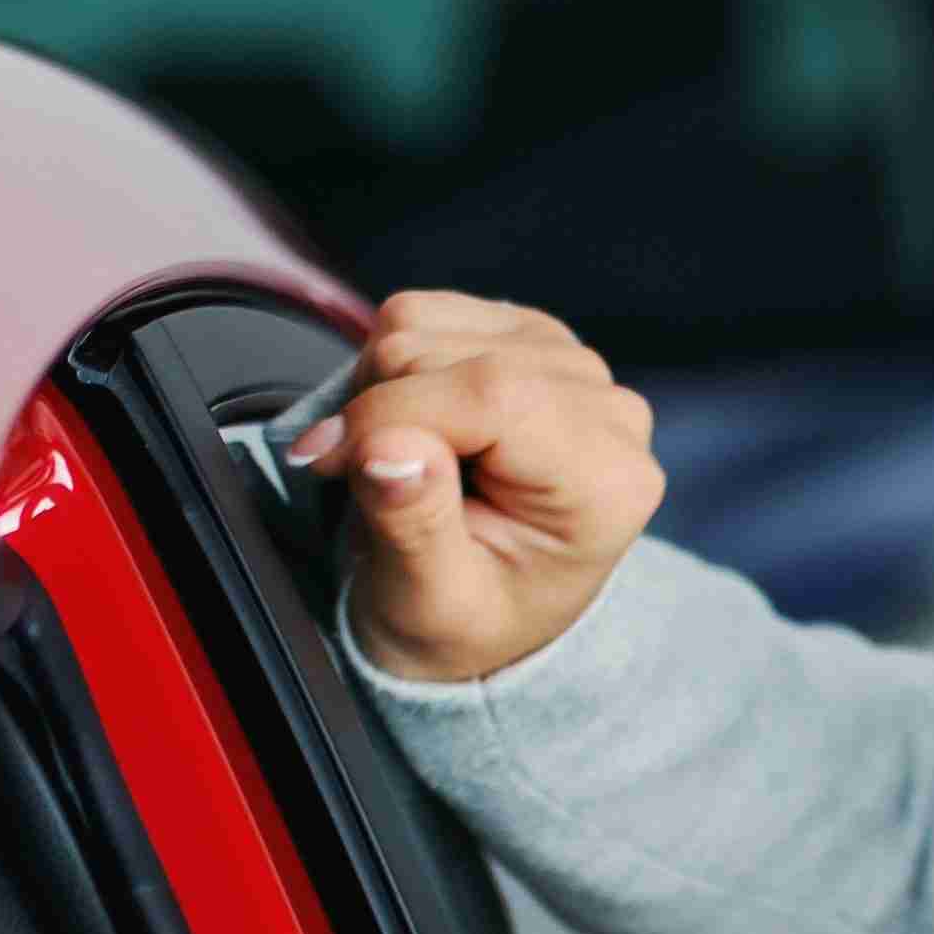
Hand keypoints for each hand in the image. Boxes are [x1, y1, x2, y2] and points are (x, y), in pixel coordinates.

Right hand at [286, 290, 665, 685]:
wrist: (486, 619)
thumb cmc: (466, 620)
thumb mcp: (430, 602)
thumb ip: (413, 523)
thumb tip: (384, 444)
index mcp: (605, 482)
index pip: (492, 394)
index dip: (390, 415)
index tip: (328, 461)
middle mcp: (605, 411)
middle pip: (450, 354)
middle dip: (379, 411)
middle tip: (373, 482)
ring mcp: (570, 365)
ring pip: (427, 325)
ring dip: (382, 390)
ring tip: (400, 463)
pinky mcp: (528, 339)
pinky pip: (427, 314)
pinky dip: (394, 366)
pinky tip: (415, 426)